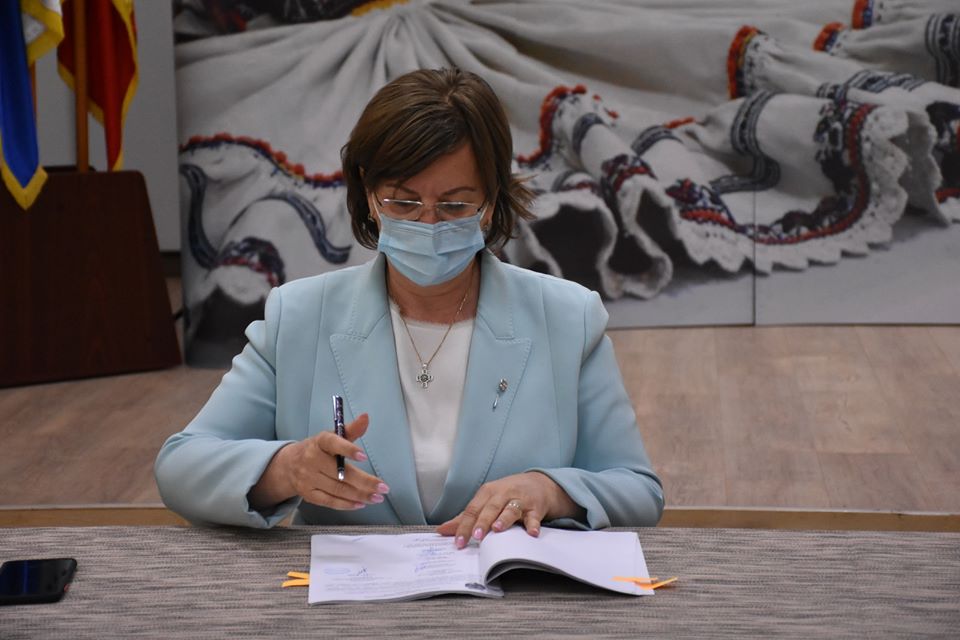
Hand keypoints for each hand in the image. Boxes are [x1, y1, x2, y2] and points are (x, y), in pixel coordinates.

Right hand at [249, 413, 388, 509]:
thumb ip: (351, 430)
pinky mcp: (308, 494)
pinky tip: (361, 503)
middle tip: (383, 487)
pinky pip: (330, 501)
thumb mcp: (332, 436)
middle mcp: (312, 459)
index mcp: (319, 442)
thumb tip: (366, 417)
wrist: (288, 465)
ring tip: (377, 497)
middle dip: (365, 482)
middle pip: (341, 473)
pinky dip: (347, 504)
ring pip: (338, 489)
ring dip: (360, 495)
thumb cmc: (317, 449)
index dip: (348, 449)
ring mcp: (309, 478)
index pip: (333, 443)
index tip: (364, 456)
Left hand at [435, 472, 580, 548]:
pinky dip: (533, 524)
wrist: (538, 484)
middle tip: (475, 536)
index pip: (472, 510)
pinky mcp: (535, 508)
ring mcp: (519, 500)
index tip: (458, 542)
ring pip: (510, 509)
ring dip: (504, 519)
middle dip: (482, 522)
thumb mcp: (485, 501)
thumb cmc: (506, 494)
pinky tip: (532, 533)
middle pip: (490, 509)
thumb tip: (442, 530)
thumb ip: (465, 517)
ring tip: (497, 529)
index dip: (464, 526)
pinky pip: (534, 517)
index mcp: (487, 493)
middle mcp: (502, 494)